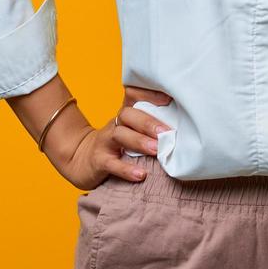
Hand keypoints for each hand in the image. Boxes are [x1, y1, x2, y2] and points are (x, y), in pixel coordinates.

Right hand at [60, 84, 174, 189]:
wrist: (81, 159)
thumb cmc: (118, 146)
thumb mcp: (132, 131)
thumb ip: (152, 127)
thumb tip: (186, 127)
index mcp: (126, 114)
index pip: (134, 95)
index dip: (149, 93)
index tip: (170, 98)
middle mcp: (115, 123)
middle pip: (129, 114)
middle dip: (149, 123)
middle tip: (167, 133)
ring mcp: (105, 141)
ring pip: (120, 135)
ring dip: (140, 142)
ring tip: (156, 150)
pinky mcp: (99, 160)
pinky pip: (111, 163)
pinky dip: (126, 169)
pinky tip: (140, 175)